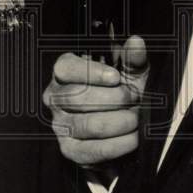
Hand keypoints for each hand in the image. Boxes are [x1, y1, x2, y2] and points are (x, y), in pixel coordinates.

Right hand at [43, 35, 148, 166]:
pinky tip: (132, 138)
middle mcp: (55, 98)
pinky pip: (92, 150)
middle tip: (134, 99)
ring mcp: (60, 125)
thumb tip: (136, 42)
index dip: (91, 73)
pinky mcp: (70, 150)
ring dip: (119, 122)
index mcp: (65, 72)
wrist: (125, 127)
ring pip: (87, 124)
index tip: (116, 77)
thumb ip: (133, 58)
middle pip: (78, 98)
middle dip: (114, 99)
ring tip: (135, 118)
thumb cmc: (122, 93)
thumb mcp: (130, 73)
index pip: (65, 68)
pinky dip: (118, 145)